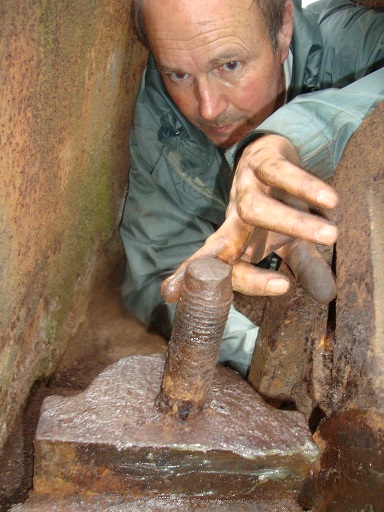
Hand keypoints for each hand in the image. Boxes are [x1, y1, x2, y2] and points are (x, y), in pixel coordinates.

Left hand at [161, 135, 338, 303]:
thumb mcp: (290, 241)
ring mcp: (244, 188)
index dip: (230, 285)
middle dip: (244, 270)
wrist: (267, 155)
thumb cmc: (275, 206)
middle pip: (222, 245)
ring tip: (330, 235)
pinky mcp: (261, 160)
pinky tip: (328, 200)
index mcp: (235, 242)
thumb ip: (304, 267)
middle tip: (283, 287)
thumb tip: (327, 295)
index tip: (258, 289)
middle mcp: (234, 218)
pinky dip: (302, 186)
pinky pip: (277, 172)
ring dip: (293, 223)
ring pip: (254, 208)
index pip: (224, 269)